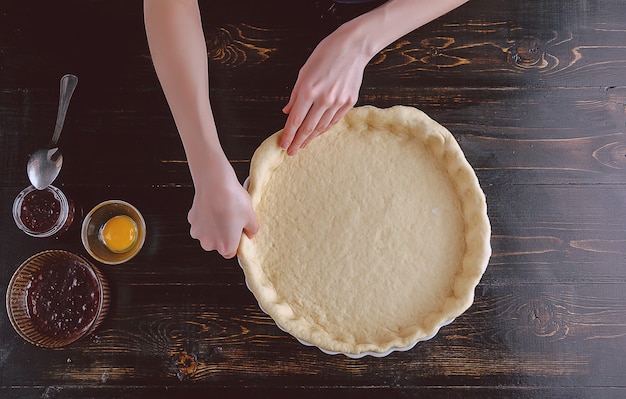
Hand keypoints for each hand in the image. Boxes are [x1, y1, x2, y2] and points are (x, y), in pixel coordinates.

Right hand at [187, 155, 258, 258]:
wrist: (215, 183)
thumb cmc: (233, 200)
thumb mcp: (251, 216)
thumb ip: (252, 230)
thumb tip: (250, 233)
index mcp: (226, 247)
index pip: (232, 252)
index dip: (236, 242)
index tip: (239, 231)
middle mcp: (209, 244)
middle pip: (218, 244)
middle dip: (224, 235)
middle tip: (232, 219)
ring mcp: (198, 233)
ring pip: (208, 234)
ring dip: (214, 227)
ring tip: (222, 211)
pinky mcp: (191, 220)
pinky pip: (201, 223)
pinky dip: (206, 218)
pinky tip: (213, 207)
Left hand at [280, 26, 369, 154]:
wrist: (352, 47)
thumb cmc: (326, 55)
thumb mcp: (304, 72)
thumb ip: (295, 95)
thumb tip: (287, 112)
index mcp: (309, 90)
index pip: (295, 120)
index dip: (288, 135)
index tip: (283, 144)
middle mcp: (324, 98)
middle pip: (308, 127)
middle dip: (298, 141)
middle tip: (291, 152)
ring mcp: (338, 102)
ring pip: (322, 126)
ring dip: (311, 138)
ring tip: (303, 145)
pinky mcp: (349, 102)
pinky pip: (334, 120)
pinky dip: (325, 129)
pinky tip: (318, 134)